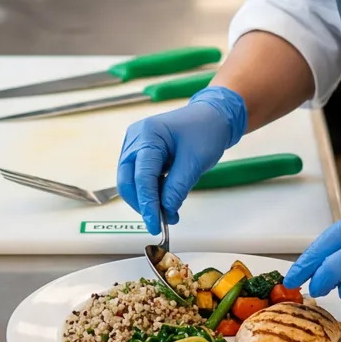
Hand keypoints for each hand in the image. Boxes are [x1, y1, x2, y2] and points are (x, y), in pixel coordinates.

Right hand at [116, 86, 247, 232]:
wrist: (212, 117)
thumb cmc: (206, 130)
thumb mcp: (195, 161)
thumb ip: (177, 187)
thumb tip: (165, 210)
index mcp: (148, 134)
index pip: (142, 176)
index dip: (147, 203)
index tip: (155, 224)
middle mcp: (136, 139)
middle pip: (128, 180)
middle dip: (142, 204)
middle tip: (160, 223)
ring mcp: (135, 146)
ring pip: (131, 182)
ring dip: (147, 200)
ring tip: (168, 213)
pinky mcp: (141, 154)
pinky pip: (140, 178)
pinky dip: (151, 192)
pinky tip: (165, 201)